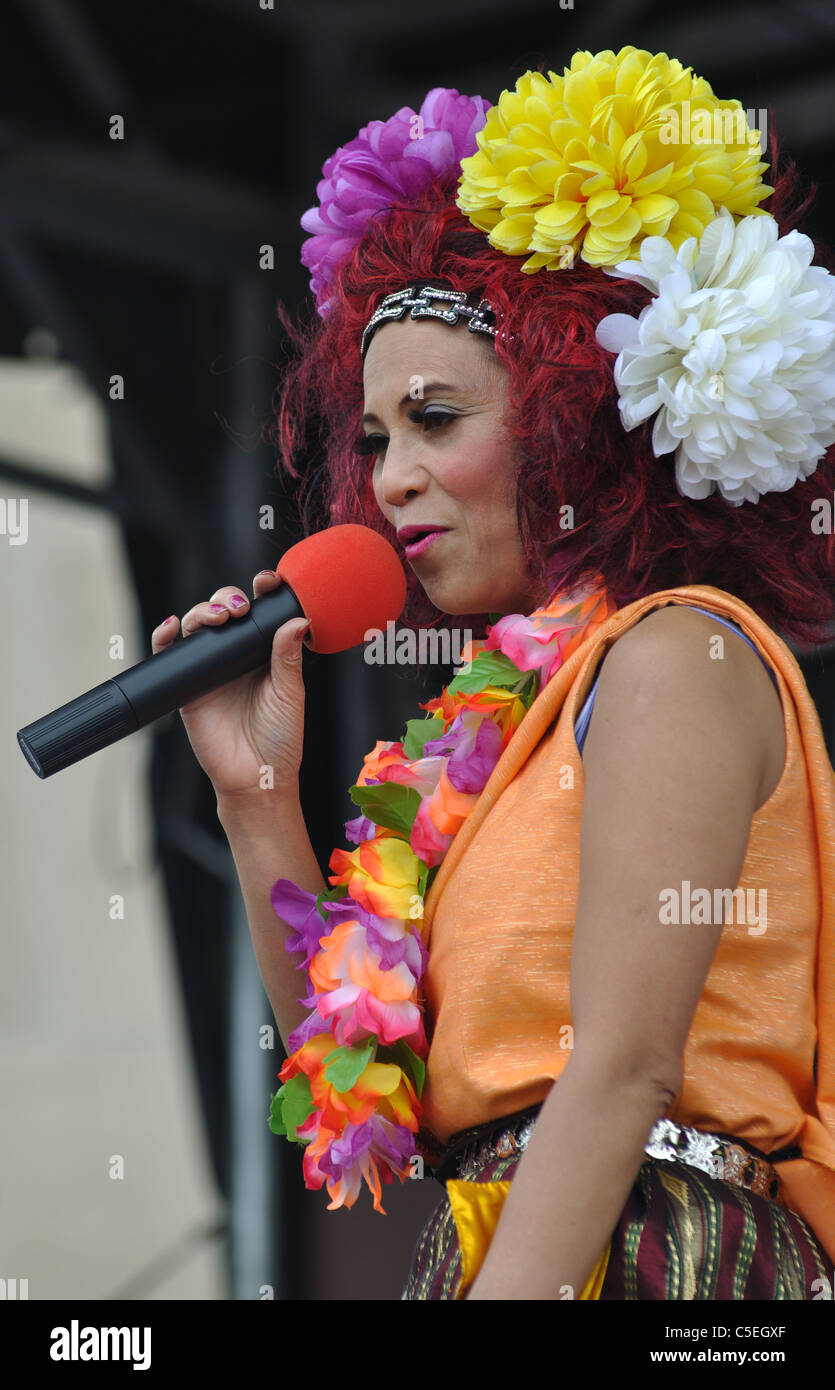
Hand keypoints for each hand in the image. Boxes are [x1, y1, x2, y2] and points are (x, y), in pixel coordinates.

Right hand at [150, 568, 309, 797]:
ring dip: (201, 612)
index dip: (261, 591)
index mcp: (264, 652)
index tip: (267, 581)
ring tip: (216, 618)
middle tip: (237, 609)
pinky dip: (164, 636)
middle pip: (223, 611)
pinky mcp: (186, 686)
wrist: (255, 776)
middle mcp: (235, 655)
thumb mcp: (290, 693)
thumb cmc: (280, 737)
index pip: (259, 612)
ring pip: (197, 626)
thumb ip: (288, 656)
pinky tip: (170, 627)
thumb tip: (297, 619)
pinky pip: (170, 654)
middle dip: (227, 598)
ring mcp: (209, 668)